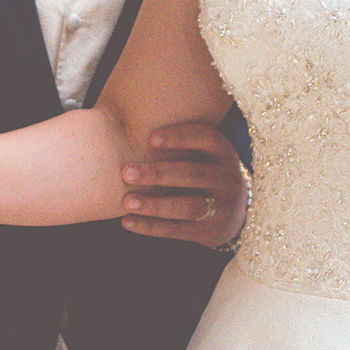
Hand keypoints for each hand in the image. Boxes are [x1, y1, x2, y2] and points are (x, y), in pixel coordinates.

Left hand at [120, 122, 247, 247]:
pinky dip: (151, 227)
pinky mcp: (211, 231)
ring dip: (155, 204)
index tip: (150, 138)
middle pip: (193, 174)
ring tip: (126, 202)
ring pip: (188, 206)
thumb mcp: (199, 154)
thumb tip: (116, 117)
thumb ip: (174, 142)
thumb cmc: (199, 170)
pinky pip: (178, 230)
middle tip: (126, 172)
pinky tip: (126, 222)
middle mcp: (227, 177)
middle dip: (158, 174)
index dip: (180, 137)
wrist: (232, 212)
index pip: (206, 138)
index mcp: (222, 152)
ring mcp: (223, 207)